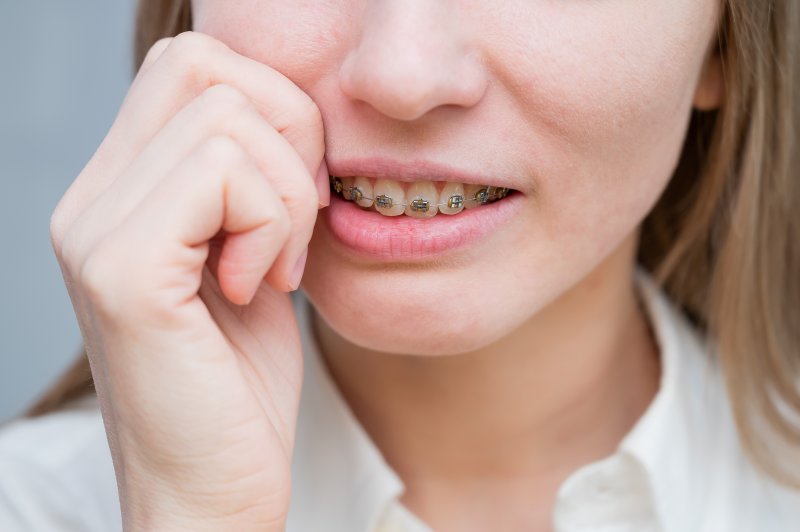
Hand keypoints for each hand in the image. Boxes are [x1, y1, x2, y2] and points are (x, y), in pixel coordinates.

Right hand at [49, 31, 326, 530]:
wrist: (213, 489)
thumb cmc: (242, 381)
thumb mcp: (252, 256)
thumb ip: (249, 180)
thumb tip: (288, 105)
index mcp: (119, 191)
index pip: (190, 64)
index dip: (271, 108)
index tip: (297, 195)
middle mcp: (90, 201)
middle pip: (203, 66)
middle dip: (288, 132)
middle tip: (298, 219)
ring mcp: (96, 233)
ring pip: (225, 119)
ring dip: (288, 194)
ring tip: (279, 267)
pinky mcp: (124, 274)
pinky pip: (224, 176)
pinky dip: (273, 226)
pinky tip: (263, 288)